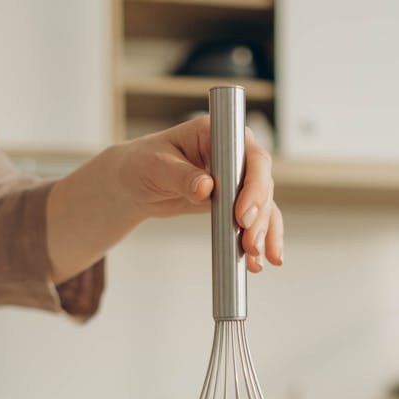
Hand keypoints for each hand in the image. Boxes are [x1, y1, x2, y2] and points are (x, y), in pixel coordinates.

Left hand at [116, 115, 283, 272]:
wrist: (135, 182)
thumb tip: (206, 187)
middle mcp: (233, 154)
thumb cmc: (142, 163)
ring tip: (255, 259)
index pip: (250, 156)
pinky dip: (259, 241)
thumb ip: (182, 176)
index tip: (242, 215)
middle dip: (258, 217)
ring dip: (263, 233)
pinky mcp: (234, 201)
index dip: (254, 185)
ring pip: (263, 205)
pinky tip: (256, 264)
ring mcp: (236, 178)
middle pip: (261, 184)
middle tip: (248, 244)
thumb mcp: (156, 167)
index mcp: (217, 135)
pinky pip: (255, 221)